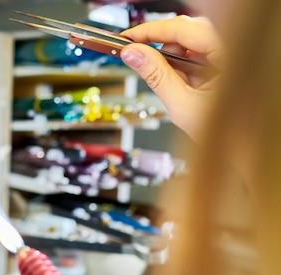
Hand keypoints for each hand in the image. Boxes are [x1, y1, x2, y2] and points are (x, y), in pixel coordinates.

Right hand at [120, 16, 223, 137]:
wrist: (246, 146)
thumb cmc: (227, 132)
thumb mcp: (183, 105)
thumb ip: (156, 76)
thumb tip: (134, 55)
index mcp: (230, 53)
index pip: (183, 28)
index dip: (151, 31)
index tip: (128, 39)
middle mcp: (234, 48)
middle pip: (187, 31)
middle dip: (162, 48)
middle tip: (140, 60)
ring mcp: (232, 53)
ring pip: (192, 41)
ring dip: (174, 59)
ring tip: (174, 86)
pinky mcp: (228, 60)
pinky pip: (201, 52)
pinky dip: (185, 66)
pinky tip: (185, 84)